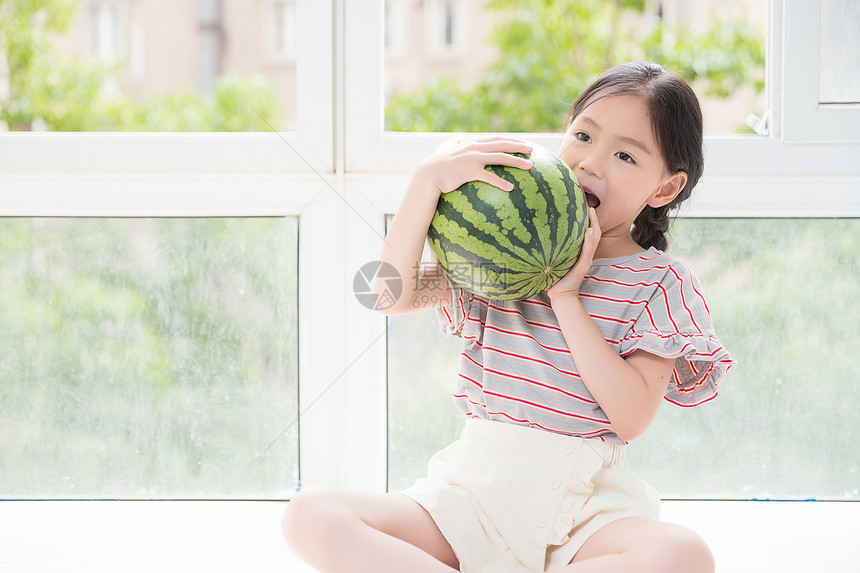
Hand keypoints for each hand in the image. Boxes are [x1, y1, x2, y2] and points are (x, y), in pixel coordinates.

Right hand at [415, 136, 533, 194]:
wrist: (427, 175)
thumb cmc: (435, 164)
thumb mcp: (444, 149)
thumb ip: (452, 143)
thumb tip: (454, 140)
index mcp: (471, 143)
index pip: (495, 139)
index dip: (510, 139)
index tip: (522, 142)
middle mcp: (474, 148)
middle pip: (502, 145)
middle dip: (519, 146)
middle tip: (533, 149)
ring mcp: (472, 159)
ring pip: (500, 158)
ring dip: (516, 161)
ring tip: (530, 166)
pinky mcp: (469, 171)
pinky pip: (489, 177)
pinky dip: (500, 182)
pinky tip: (510, 188)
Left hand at [546, 207, 600, 299]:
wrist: (560, 295)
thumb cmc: (553, 279)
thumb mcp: (552, 261)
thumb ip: (549, 250)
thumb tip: (533, 237)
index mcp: (579, 252)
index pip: (587, 233)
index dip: (587, 220)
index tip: (582, 207)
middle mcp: (585, 254)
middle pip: (594, 232)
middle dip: (593, 218)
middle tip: (589, 204)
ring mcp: (585, 259)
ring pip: (594, 239)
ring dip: (594, 224)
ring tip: (592, 212)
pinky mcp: (583, 265)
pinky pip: (587, 251)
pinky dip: (589, 240)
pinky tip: (588, 230)